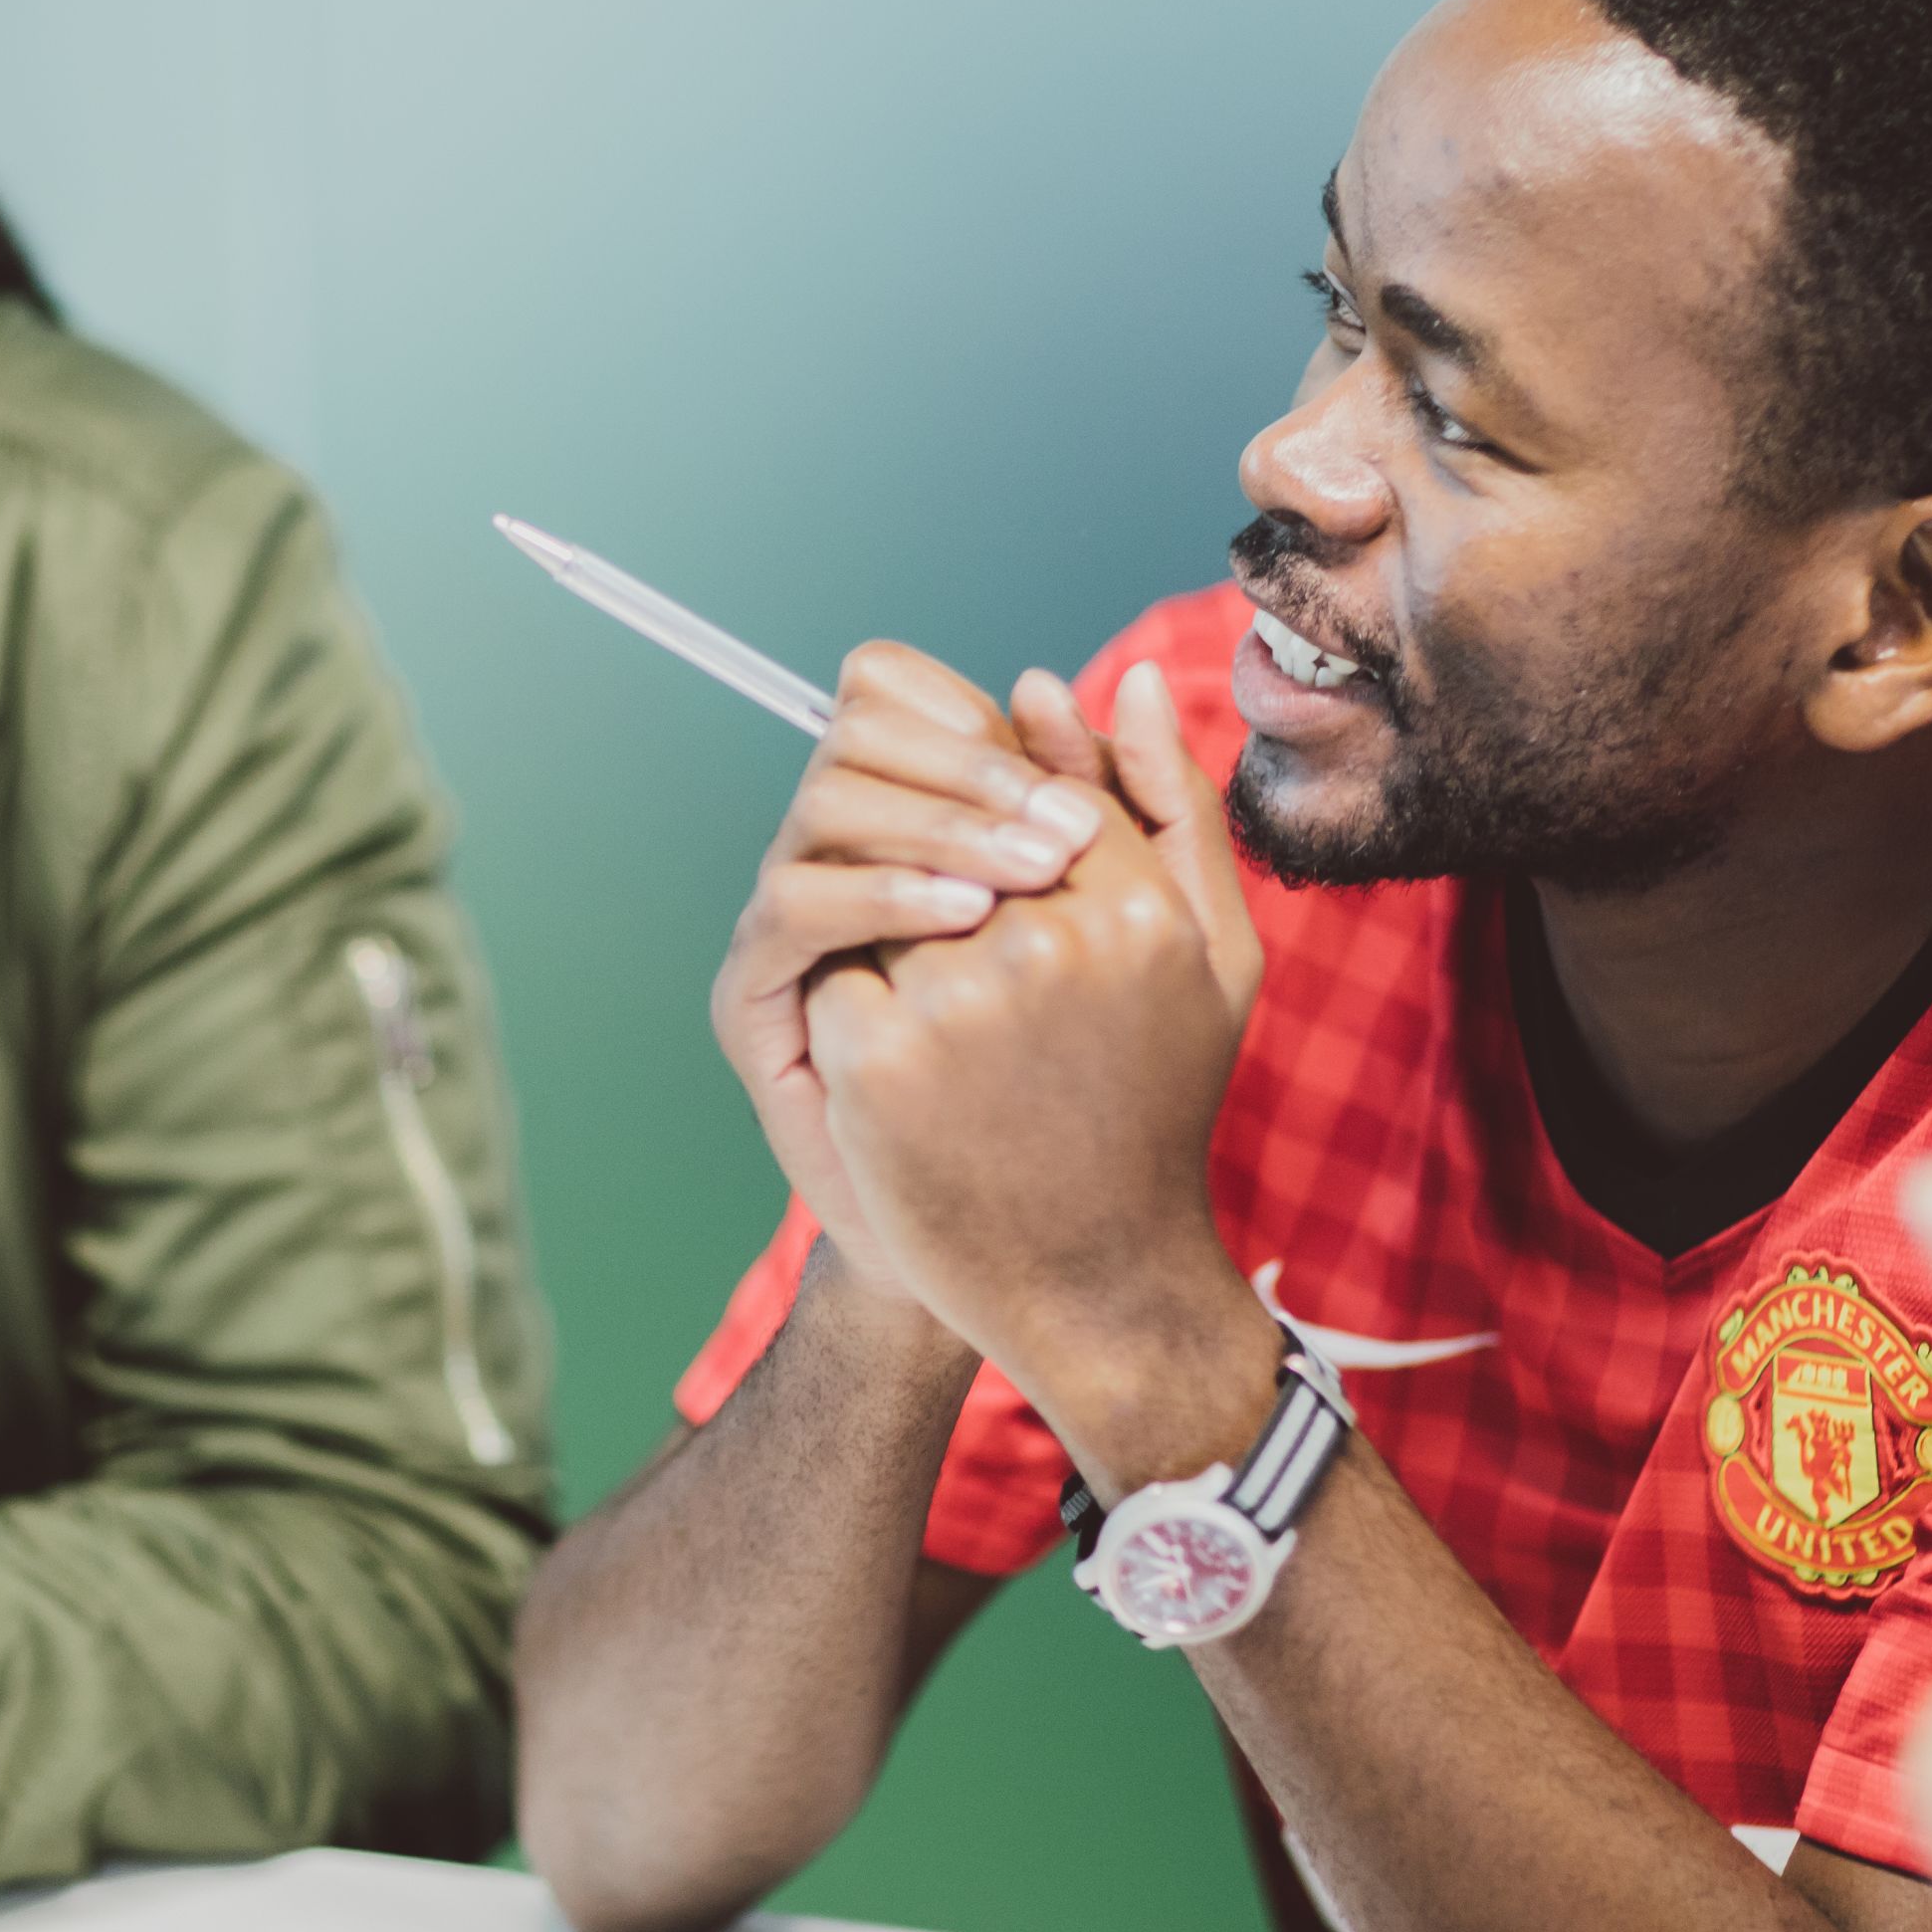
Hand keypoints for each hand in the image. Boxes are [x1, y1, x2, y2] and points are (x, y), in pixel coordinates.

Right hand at [712, 644, 1130, 1301]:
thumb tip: (1131, 681)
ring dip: (931, 822)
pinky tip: (960, 919)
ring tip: (1024, 879)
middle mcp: (845, 855)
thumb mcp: (1167, 938)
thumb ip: (1155, 809)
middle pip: (859, 732)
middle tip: (1062, 832)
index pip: (898, 694)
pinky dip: (877, 892)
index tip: (1059, 752)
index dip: (966, 707)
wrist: (1035, 1250)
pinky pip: (794, 905)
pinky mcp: (763, 996)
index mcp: (921, 822)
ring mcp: (797, 922)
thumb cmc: (1103, 1092)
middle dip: (967, 766)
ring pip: (827, 800)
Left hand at [802, 659, 1271, 1489]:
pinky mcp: (877, 1053)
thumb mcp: (1211, 962)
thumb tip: (1119, 674)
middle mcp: (1051, 938)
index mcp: (1139, 909)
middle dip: (936, 874)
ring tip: (950, 1032)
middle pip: (942, 832)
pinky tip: (906, 1084)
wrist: (1096, 1287)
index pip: (1030, 786)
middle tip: (962, 961)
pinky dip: (854, 1010)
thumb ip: (1168, 808)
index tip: (986, 862)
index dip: (992, 819)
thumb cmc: (1152, 1113)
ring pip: (879, 896)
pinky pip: (835, 971)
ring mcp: (957, 994)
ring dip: (894, 943)